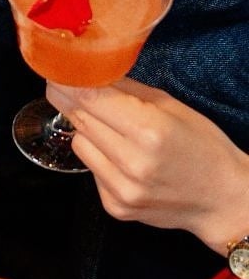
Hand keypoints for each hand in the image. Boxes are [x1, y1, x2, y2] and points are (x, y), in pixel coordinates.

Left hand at [47, 79, 248, 254]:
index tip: (55, 71)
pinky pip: (90, 170)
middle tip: (66, 86)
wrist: (222, 199)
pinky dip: (99, 159)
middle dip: (70, 101)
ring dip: (87, 132)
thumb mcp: (172, 107)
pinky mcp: (114, 207)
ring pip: (79, 145)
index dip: (67, 82)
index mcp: (150, 131)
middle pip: (79, 120)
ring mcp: (121, 189)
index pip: (90, 99)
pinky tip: (123, 160)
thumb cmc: (203, 147)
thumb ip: (127, 90)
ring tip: (115, 132)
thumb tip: (89, 71)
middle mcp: (132, 162)